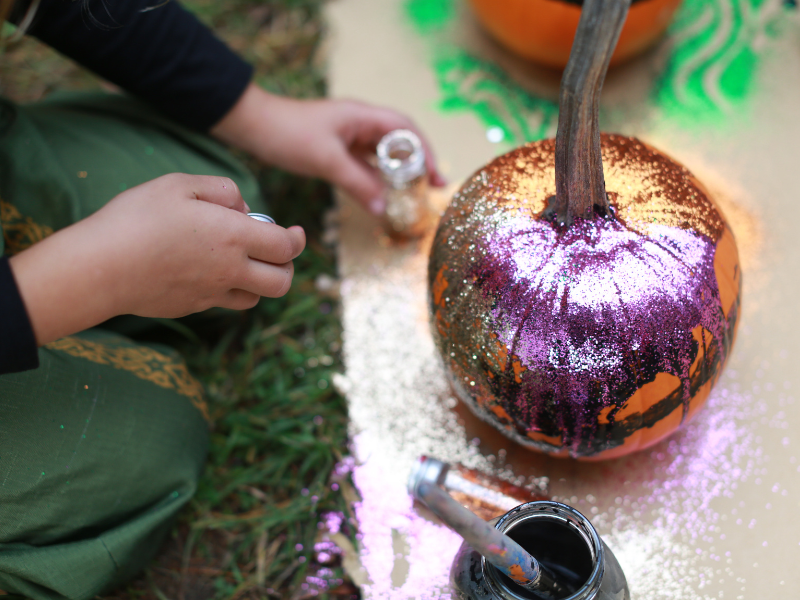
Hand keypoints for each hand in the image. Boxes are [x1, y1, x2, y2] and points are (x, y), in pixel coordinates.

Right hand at [9, 173, 304, 344]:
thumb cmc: (136, 219)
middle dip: (286, 266)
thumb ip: (222, 190)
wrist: (99, 268)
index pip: (286, 247)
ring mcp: (211, 294)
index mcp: (234, 237)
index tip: (295, 232)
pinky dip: (229, 291)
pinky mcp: (191, 307)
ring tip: (243, 262)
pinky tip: (210, 273)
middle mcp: (230, 271)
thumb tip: (245, 208)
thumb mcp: (178, 185)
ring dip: (259, 282)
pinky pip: (223, 303)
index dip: (296, 240)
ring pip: (256, 299)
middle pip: (281, 282)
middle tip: (274, 251)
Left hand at [211, 84, 445, 215]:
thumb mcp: (327, 161)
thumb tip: (383, 208)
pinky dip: (377, 179)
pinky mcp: (337, 149)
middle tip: (432, 188)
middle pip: (399, 141)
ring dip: (398, 173)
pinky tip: (383, 195)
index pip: (405, 129)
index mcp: (362, 116)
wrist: (253, 126)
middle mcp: (360, 123)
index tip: (435, 175)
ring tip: (414, 194)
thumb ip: (357, 184)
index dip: (424, 150)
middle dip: (418, 163)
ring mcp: (348, 136)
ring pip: (382, 155)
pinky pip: (365, 164)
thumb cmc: (288, 134)